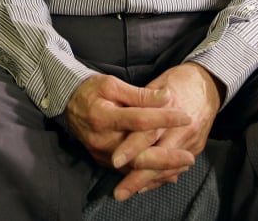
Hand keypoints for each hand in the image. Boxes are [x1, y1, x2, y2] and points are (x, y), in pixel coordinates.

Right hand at [64, 74, 191, 167]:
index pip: (139, 120)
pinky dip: (149, 173)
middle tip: (189, 157)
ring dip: (161, 170)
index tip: (185, 116)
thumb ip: (139, 94)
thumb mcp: (112, 83)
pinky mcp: (103, 161)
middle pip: (138, 155)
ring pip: (135, 168)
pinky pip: (128, 171)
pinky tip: (167, 172)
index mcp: (103, 117)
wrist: (68, 104)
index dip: (164, 118)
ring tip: (182, 166)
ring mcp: (102, 153)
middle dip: (166, 158)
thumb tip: (166, 97)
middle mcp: (102, 140)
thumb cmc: (92, 90)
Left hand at [111, 63, 223, 200]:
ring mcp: (192, 141)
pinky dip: (162, 177)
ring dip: (148, 182)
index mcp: (171, 110)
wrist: (208, 83)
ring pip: (168, 167)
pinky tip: (146, 185)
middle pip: (158, 158)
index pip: (148, 132)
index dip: (131, 147)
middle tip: (120, 192)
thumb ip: (141, 101)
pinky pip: (178, 167)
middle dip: (138, 177)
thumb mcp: (157, 83)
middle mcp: (183, 129)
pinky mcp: (197, 147)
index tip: (115, 160)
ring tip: (128, 192)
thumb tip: (121, 114)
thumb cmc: (177, 81)